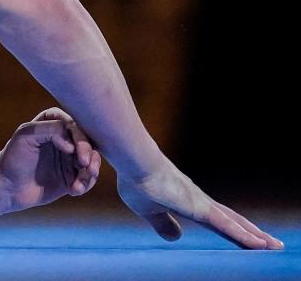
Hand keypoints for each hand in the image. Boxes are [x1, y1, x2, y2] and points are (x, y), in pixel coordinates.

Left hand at [0, 107, 100, 212]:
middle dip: (91, 155)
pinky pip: (87, 178)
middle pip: (88, 143)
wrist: (6, 186)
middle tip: (86, 167)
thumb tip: (73, 145)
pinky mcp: (71, 176)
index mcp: (53, 122)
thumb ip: (51, 130)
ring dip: (91, 172)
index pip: (74, 126)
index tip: (72, 152)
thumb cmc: (13, 157)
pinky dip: (85, 184)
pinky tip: (74, 190)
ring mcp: (69, 158)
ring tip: (80, 184)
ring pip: (92, 161)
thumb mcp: (26, 135)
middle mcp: (64, 138)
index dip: (79, 138)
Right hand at [117, 159, 284, 249]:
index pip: (216, 220)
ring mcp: (201, 203)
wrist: (134, 163)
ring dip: (254, 235)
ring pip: (234, 223)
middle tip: (273, 243)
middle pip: (231, 220)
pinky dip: (244, 236)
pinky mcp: (200, 207)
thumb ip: (163, 223)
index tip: (247, 238)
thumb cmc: (137, 181)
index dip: (232, 230)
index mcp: (188, 203)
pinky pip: (226, 226)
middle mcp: (200, 201)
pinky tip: (259, 244)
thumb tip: (176, 237)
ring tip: (273, 245)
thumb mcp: (149, 210)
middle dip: (251, 233)